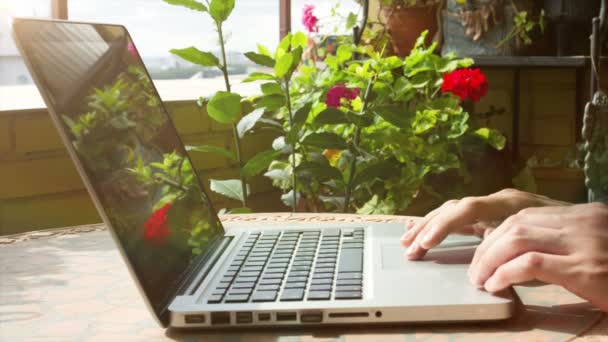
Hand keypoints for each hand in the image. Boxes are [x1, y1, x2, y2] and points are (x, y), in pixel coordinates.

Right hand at [401, 189, 567, 259]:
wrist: (587, 225)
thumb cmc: (565, 236)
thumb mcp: (540, 243)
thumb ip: (509, 246)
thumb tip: (485, 257)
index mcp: (507, 205)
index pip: (466, 210)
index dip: (443, 226)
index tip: (427, 243)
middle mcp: (496, 202)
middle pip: (452, 208)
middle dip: (427, 228)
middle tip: (409, 248)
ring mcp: (491, 208)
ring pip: (451, 211)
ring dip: (427, 226)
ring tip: (406, 240)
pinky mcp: (490, 216)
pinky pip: (458, 217)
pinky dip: (438, 223)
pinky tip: (419, 226)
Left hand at [469, 203, 607, 310]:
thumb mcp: (591, 246)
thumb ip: (558, 242)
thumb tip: (513, 252)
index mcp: (582, 214)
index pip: (524, 217)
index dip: (496, 235)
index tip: (484, 253)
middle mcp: (582, 222)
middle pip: (515, 225)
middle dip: (487, 248)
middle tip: (476, 270)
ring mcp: (583, 243)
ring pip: (517, 239)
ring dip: (490, 260)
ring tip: (480, 279)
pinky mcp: (585, 269)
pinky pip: (531, 263)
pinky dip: (505, 273)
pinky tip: (495, 285)